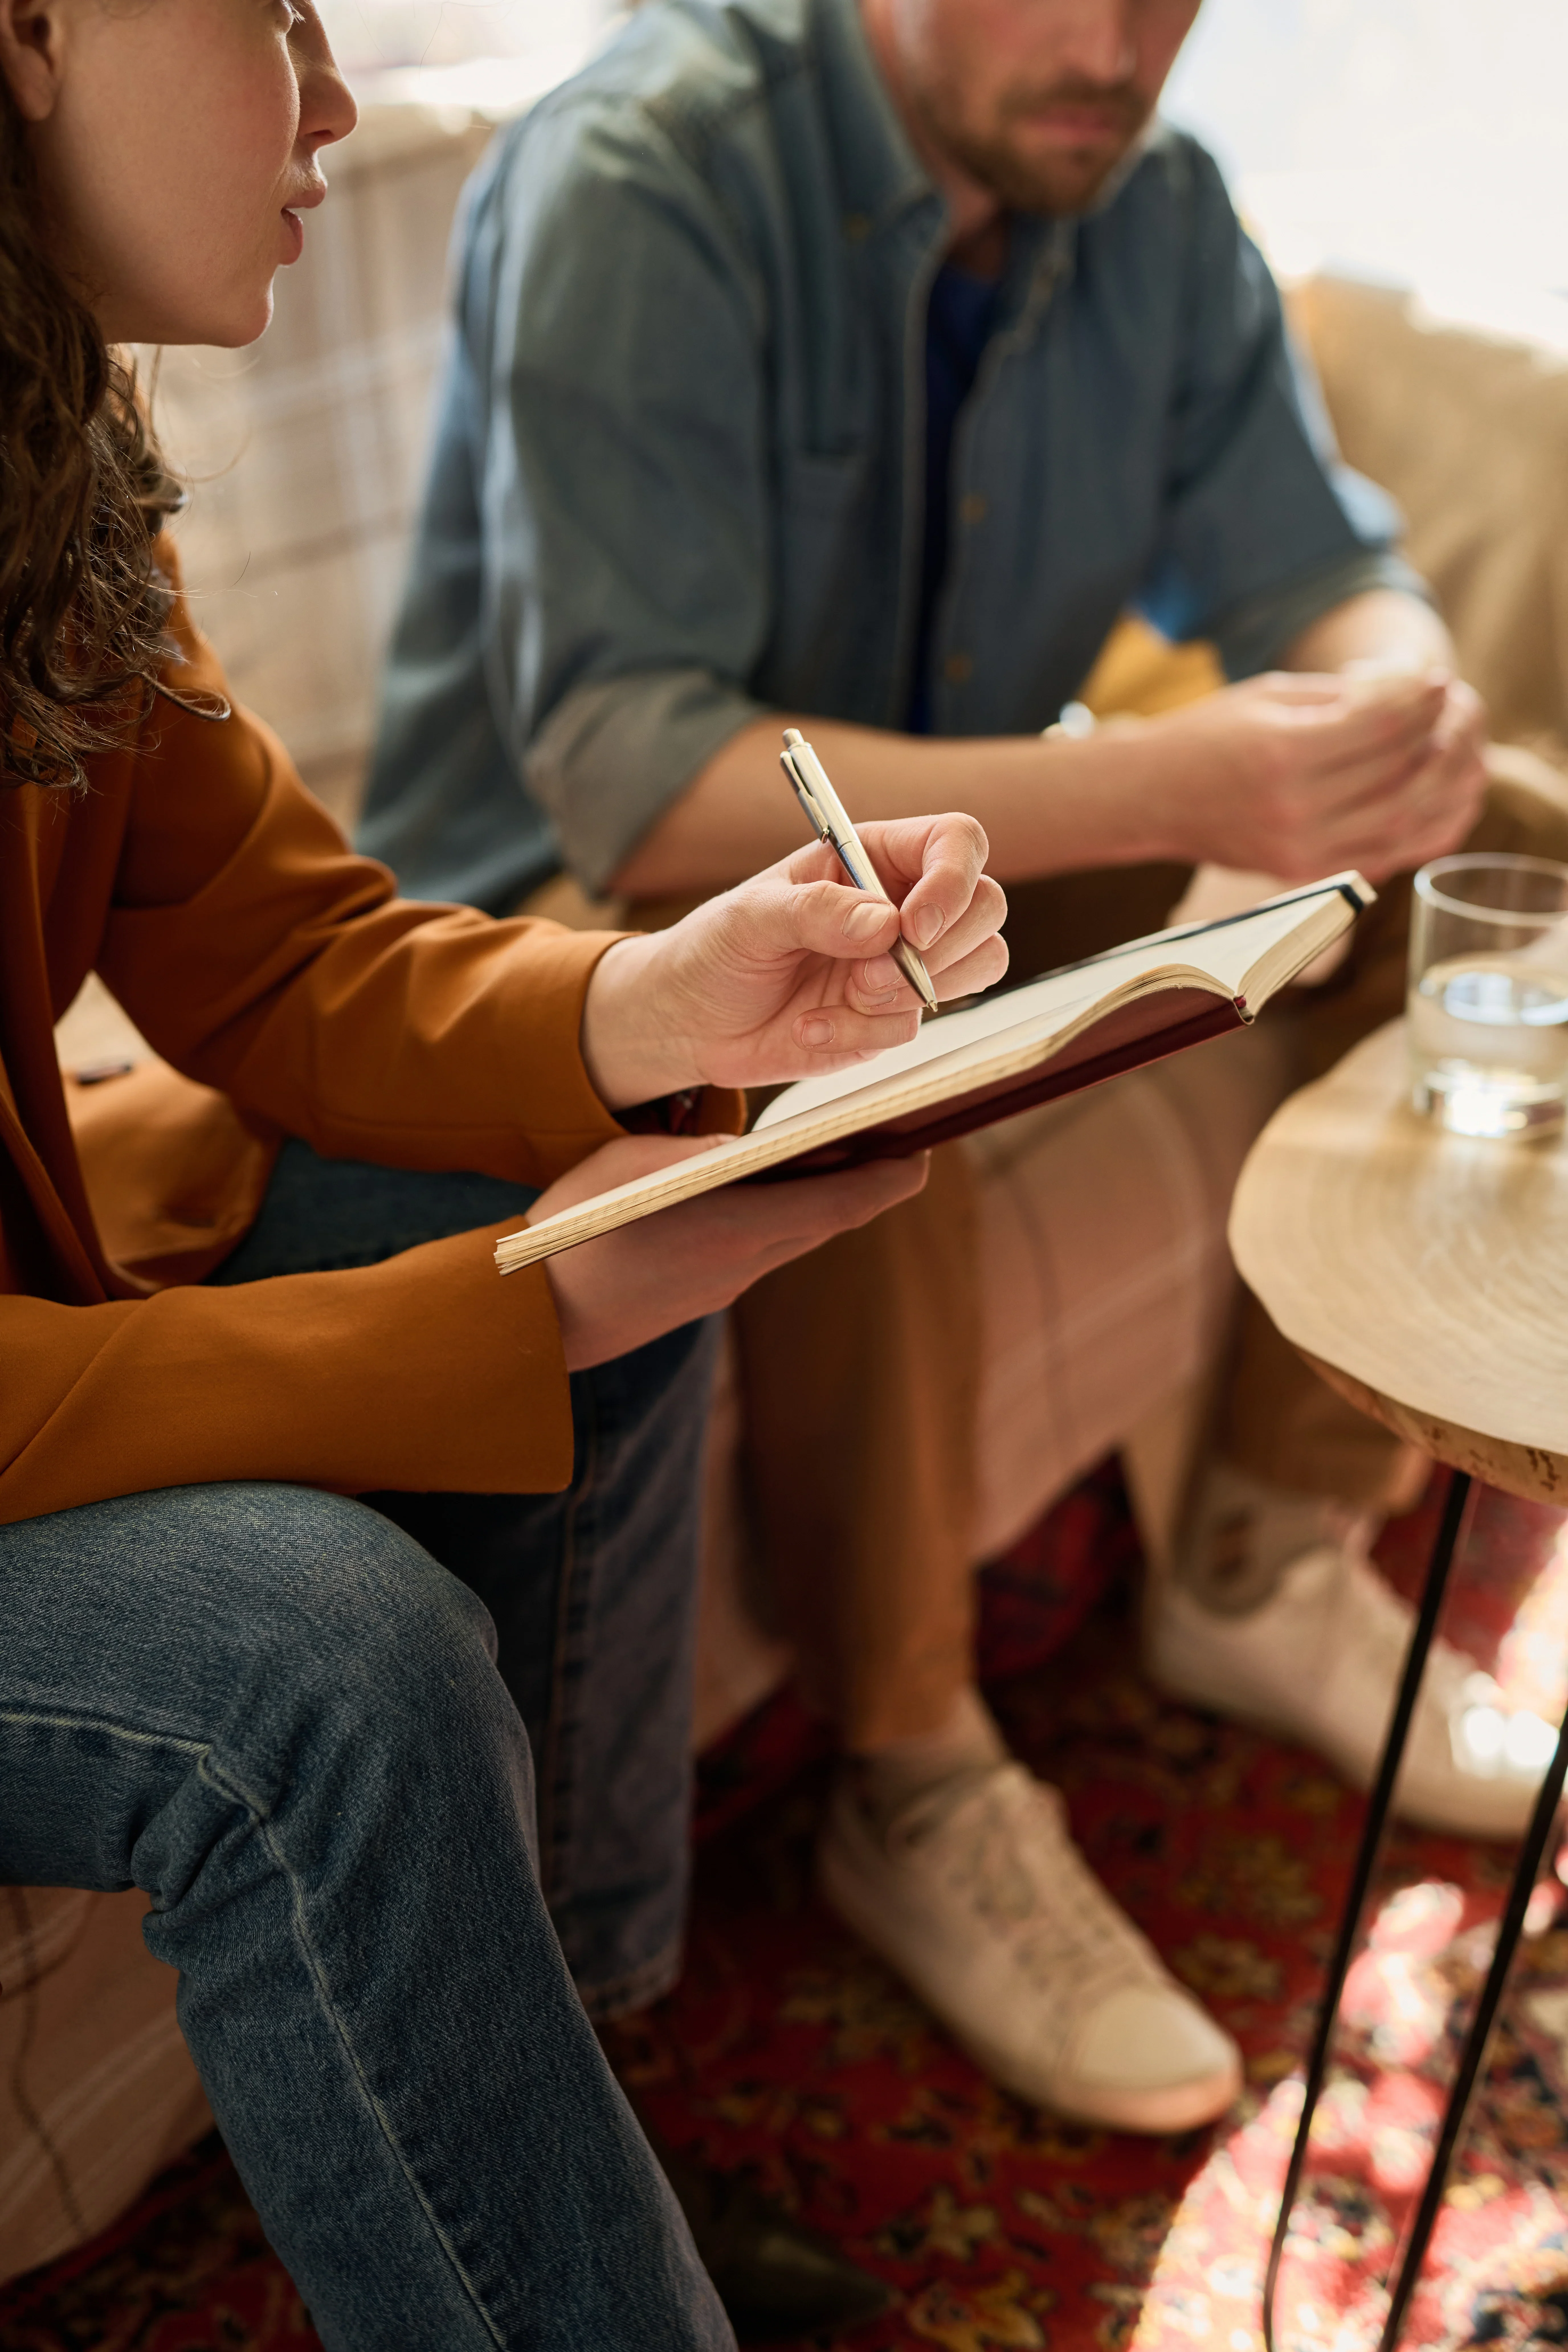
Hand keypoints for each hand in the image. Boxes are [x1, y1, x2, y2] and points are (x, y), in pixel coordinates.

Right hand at [533, 1134, 929, 1368]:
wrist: (535, 1317)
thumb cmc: (575, 1230)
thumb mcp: (633, 1165)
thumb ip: (697, 1151)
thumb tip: (745, 1148)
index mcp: (739, 1229)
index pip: (844, 1205)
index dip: (891, 1180)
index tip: (922, 1153)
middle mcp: (745, 1265)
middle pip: (827, 1222)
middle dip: (863, 1184)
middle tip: (890, 1141)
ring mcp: (725, 1287)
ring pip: (794, 1238)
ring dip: (819, 1202)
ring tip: (833, 1158)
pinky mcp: (703, 1299)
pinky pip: (758, 1252)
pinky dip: (778, 1220)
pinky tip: (765, 1193)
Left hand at [579, 814, 1006, 1108]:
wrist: (693, 1022)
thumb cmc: (716, 950)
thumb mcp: (750, 917)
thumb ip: (817, 911)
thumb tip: (886, 924)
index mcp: (874, 856)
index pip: (956, 842)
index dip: (953, 880)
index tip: (914, 926)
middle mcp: (903, 904)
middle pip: (985, 908)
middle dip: (939, 951)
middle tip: (865, 977)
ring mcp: (906, 963)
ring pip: (976, 968)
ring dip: (908, 994)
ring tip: (841, 998)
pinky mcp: (893, 1016)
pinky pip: (916, 1027)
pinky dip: (863, 1035)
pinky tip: (810, 1027)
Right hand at [1126, 670, 1487, 884]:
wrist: (1149, 797)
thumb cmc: (1207, 735)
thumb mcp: (1269, 695)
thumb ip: (1341, 698)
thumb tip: (1413, 694)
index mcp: (1283, 753)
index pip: (1383, 726)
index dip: (1420, 698)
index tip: (1437, 679)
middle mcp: (1295, 809)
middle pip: (1400, 772)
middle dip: (1436, 734)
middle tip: (1448, 710)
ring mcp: (1300, 850)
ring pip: (1403, 820)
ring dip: (1438, 783)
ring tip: (1445, 750)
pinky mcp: (1302, 872)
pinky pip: (1383, 854)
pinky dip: (1418, 827)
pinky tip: (1430, 798)